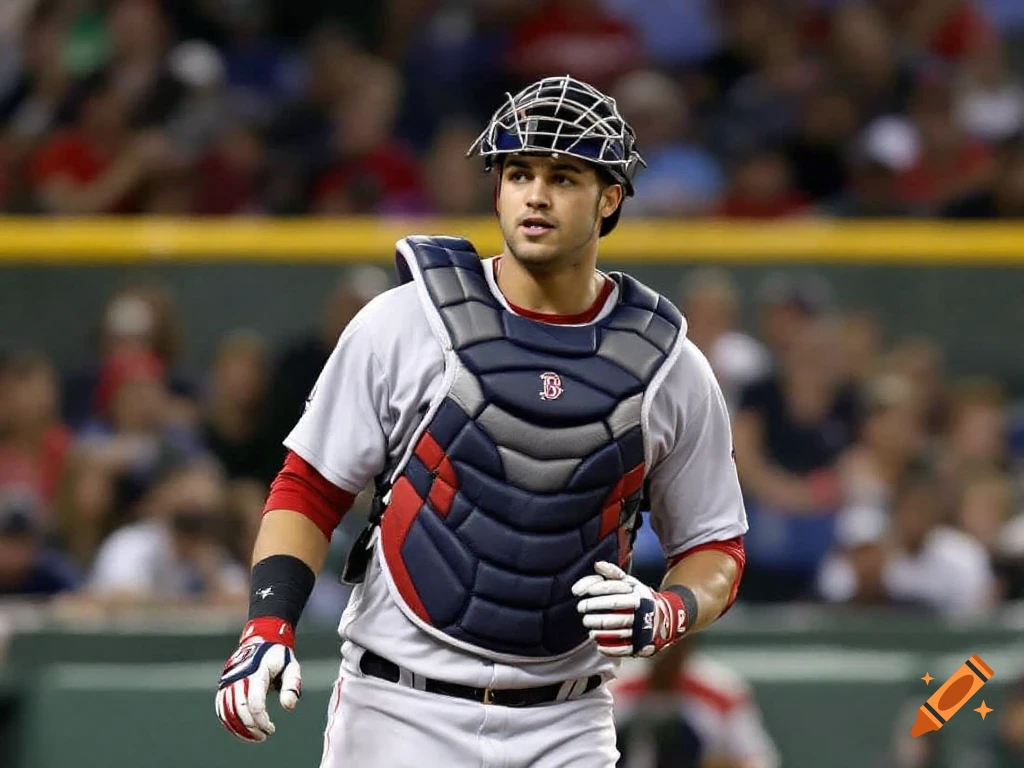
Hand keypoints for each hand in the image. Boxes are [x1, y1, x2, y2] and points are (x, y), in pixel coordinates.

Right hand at [216, 617, 301, 741]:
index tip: (271, 729)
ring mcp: (229, 680)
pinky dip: (228, 720)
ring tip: (254, 736)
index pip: (254, 703)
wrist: (262, 639)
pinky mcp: (224, 684)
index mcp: (257, 672)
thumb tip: (288, 707)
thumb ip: (292, 686)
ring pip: (227, 711)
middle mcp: (239, 676)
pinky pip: (221, 706)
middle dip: (250, 727)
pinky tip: (239, 729)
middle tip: (264, 735)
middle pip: (239, 710)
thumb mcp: (292, 667)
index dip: (261, 720)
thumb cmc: (279, 656)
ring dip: (238, 728)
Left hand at [572, 561, 689, 656]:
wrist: (664, 619)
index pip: (613, 589)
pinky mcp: (642, 644)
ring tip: (589, 630)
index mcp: (638, 593)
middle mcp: (642, 609)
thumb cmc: (640, 598)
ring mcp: (643, 628)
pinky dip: (610, 649)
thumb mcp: (629, 583)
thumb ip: (612, 573)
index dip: (596, 589)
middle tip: (581, 609)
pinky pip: (625, 649)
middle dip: (594, 608)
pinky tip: (599, 645)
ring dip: (600, 630)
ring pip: (619, 629)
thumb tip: (597, 565)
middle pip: (614, 608)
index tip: (581, 593)